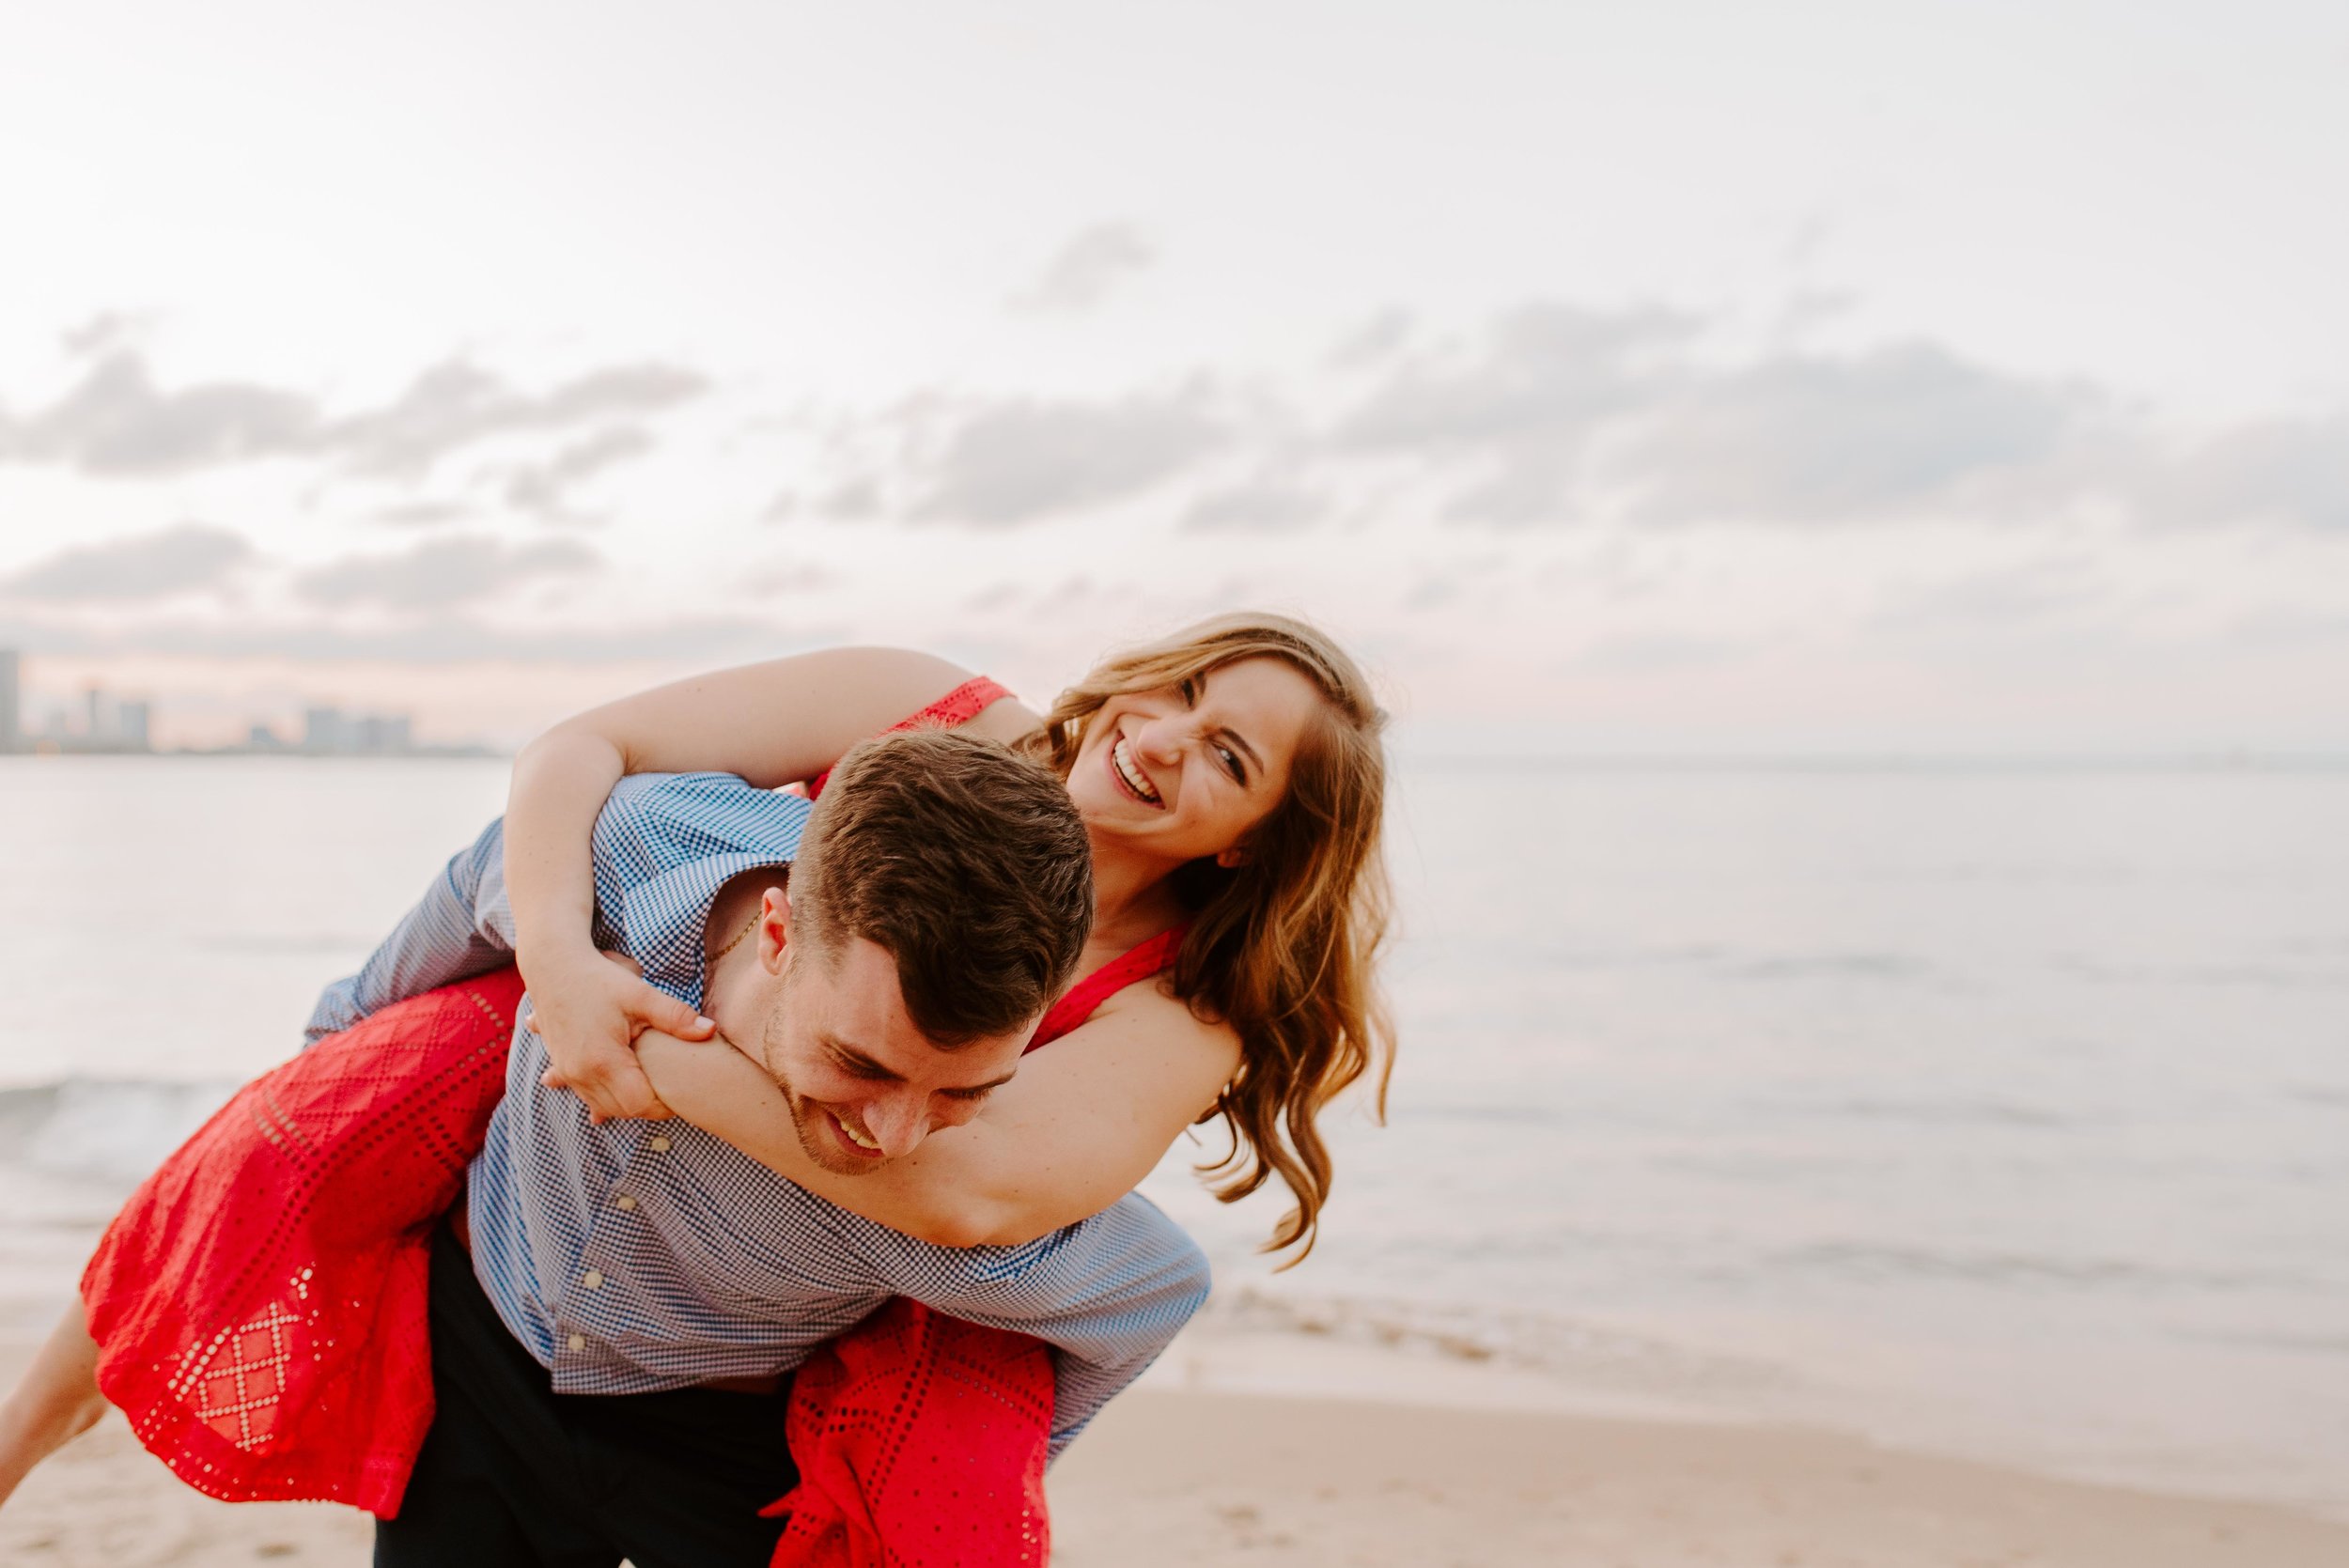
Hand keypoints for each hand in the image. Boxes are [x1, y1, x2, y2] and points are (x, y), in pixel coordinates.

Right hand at [519, 946, 715, 1122]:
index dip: (664, 1103)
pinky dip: (603, 1097)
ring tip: (649, 1086)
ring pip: (603, 1106)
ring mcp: (568, 1073)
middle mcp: (581, 1074)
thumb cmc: (597, 978)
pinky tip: (612, 1101)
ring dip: (626, 1101)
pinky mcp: (561, 1067)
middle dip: (648, 1103)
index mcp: (602, 1060)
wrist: (552, 966)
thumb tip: (710, 1031)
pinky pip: (585, 1096)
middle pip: (623, 1110)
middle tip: (671, 1087)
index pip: (640, 1104)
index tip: (681, 1089)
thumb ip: (675, 1017)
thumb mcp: (640, 994)